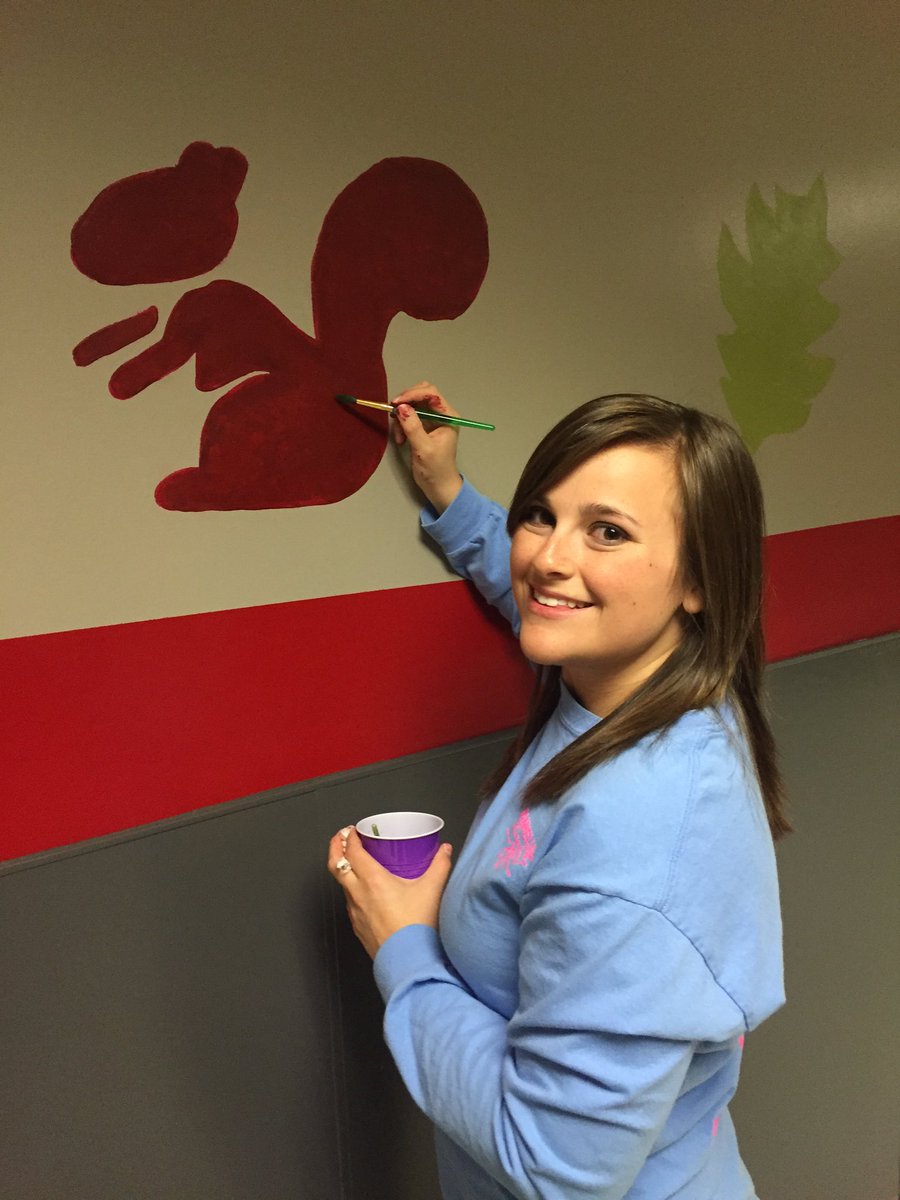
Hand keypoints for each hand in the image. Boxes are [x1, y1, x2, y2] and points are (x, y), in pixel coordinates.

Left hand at [327, 826, 453, 959]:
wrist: (409, 962)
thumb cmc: (417, 927)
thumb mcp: (432, 890)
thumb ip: (440, 866)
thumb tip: (444, 850)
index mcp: (373, 880)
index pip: (353, 852)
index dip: (350, 838)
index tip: (353, 830)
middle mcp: (358, 894)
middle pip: (336, 865)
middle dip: (336, 848)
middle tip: (341, 838)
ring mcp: (355, 912)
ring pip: (342, 885)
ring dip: (343, 870)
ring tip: (354, 863)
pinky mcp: (358, 928)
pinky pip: (350, 903)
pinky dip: (351, 891)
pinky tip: (364, 893)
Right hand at [390, 381, 463, 511]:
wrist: (438, 486)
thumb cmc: (436, 469)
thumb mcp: (423, 448)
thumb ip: (413, 427)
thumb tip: (401, 408)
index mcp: (448, 416)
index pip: (431, 394)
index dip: (413, 394)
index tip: (397, 403)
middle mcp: (441, 414)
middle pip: (422, 394)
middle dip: (406, 402)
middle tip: (394, 413)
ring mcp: (432, 420)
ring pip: (413, 405)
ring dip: (402, 417)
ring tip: (399, 436)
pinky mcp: (423, 426)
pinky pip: (409, 416)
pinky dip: (401, 424)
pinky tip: (401, 439)